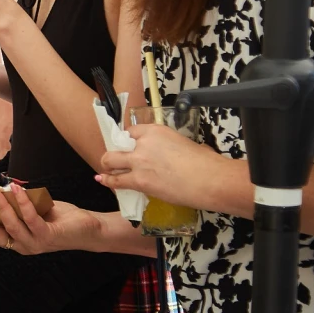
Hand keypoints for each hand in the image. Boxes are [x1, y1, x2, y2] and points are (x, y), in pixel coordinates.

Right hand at [0, 185, 105, 255]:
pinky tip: (16, 189)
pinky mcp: (47, 236)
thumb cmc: (57, 217)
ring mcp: (33, 243)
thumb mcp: (30, 209)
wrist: (88, 229)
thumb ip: (13, 205)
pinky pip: (31, 218)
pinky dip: (22, 202)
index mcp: (13, 240)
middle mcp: (20, 246)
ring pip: (10, 226)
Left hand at [97, 123, 234, 211]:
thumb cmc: (206, 163)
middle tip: (116, 160)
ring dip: (108, 166)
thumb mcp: (186, 143)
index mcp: (156, 131)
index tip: (127, 146)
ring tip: (107, 171)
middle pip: (116, 145)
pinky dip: (108, 181)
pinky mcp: (139, 181)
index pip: (131, 132)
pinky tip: (103, 181)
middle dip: (113, 153)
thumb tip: (177, 153)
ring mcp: (139, 162)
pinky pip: (117, 181)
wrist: (210, 180)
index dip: (127, 141)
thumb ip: (172, 145)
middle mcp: (143, 143)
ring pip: (110, 161)